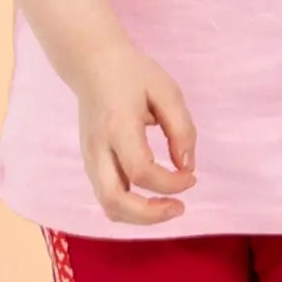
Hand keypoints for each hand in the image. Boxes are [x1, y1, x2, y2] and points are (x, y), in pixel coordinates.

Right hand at [70, 38, 197, 225]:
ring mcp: (89, 158)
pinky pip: (107, 197)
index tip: (191, 176)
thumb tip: (186, 167)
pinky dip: (131, 207)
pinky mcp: (90, 163)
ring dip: (140, 217)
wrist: (92, 64)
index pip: (141, 171)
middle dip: (150, 215)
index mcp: (118, 126)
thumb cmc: (133, 75)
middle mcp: (98, 148)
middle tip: (179, 207)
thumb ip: (181, 129)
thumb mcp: (167, 91)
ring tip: (168, 207)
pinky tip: (152, 198)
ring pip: (108, 205)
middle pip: (115, 201)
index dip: (170, 183)